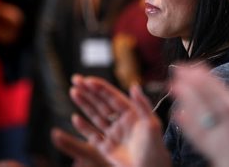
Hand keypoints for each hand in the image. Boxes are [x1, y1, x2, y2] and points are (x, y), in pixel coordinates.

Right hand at [55, 75, 170, 166]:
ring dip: (84, 104)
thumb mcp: (152, 124)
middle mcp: (121, 121)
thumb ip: (142, 105)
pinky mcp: (107, 148)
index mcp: (132, 113)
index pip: (113, 97)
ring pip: (95, 115)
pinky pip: (93, 135)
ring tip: (73, 92)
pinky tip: (75, 118)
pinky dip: (83, 127)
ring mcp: (113, 134)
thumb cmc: (156, 147)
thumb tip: (134, 86)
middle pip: (101, 103)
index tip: (88, 80)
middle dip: (88, 91)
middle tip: (75, 80)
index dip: (100, 88)